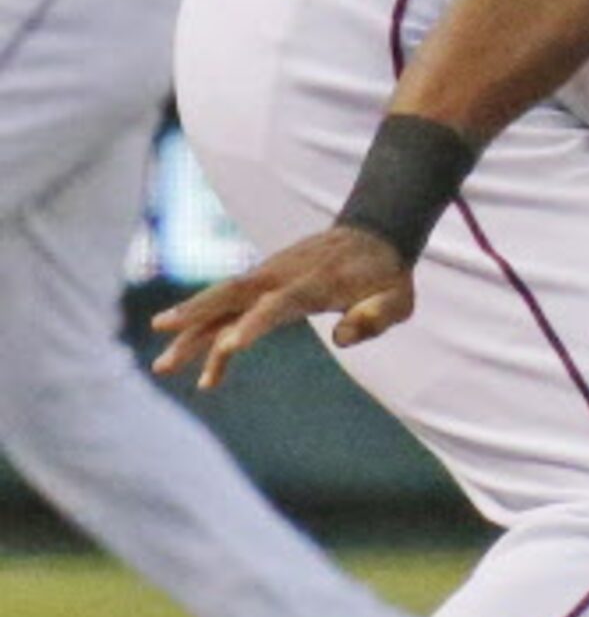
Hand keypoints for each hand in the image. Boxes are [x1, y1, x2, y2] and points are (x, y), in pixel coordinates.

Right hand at [149, 225, 417, 389]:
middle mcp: (282, 277)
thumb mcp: (398, 297)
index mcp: (316, 282)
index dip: (255, 322)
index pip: (280, 302)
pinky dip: (216, 343)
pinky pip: (231, 315)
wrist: (371, 236)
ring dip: (191, 334)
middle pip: (232, 296)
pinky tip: (208, 380)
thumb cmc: (386, 275)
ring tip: (163, 367)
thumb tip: (342, 338)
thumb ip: (376, 316)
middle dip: (197, 318)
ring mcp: (267, 279)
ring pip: (221, 305)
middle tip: (163, 338)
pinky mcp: (262, 287)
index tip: (231, 346)